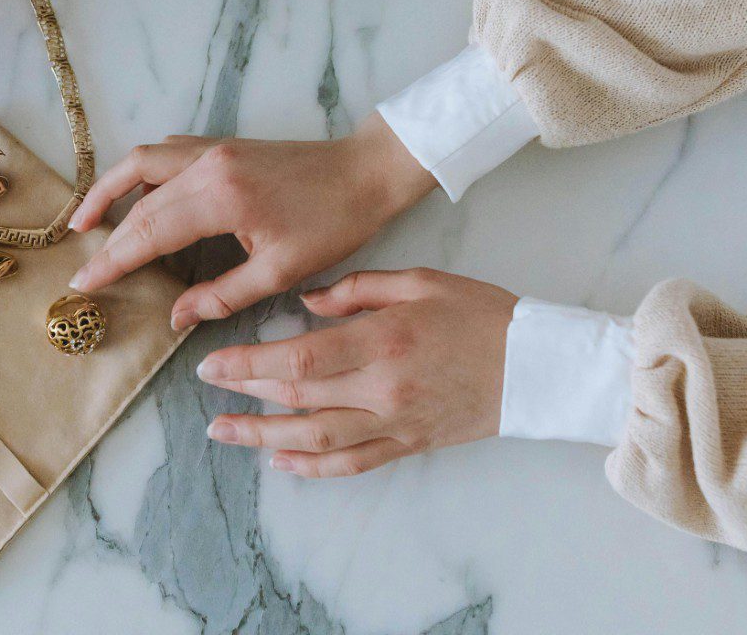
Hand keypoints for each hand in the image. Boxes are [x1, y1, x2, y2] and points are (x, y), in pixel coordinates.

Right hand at [68, 113, 438, 328]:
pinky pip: (164, 151)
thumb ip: (222, 296)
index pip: (149, 231)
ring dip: (109, 190)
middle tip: (82, 267)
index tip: (85, 282)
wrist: (365, 172)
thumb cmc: (333, 224)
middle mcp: (208, 165)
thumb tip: (176, 318)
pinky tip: (132, 193)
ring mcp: (212, 148)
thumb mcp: (281, 272)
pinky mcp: (221, 143)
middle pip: (138, 200)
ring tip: (84, 220)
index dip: (113, 260)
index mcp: (222, 199)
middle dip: (106, 236)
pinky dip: (138, 171)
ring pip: (141, 162)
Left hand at [197, 269, 515, 476]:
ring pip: (317, 439)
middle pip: (298, 399)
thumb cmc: (480, 312)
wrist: (540, 365)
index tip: (212, 361)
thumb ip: (355, 287)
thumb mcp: (419, 279)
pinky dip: (313, 468)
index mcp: (382, 340)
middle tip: (207, 387)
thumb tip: (305, 301)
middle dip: (244, 394)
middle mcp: (383, 388)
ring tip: (223, 432)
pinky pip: (354, 464)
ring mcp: (396, 422)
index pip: (298, 360)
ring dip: (263, 437)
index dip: (248, 364)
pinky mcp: (410, 444)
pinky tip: (279, 461)